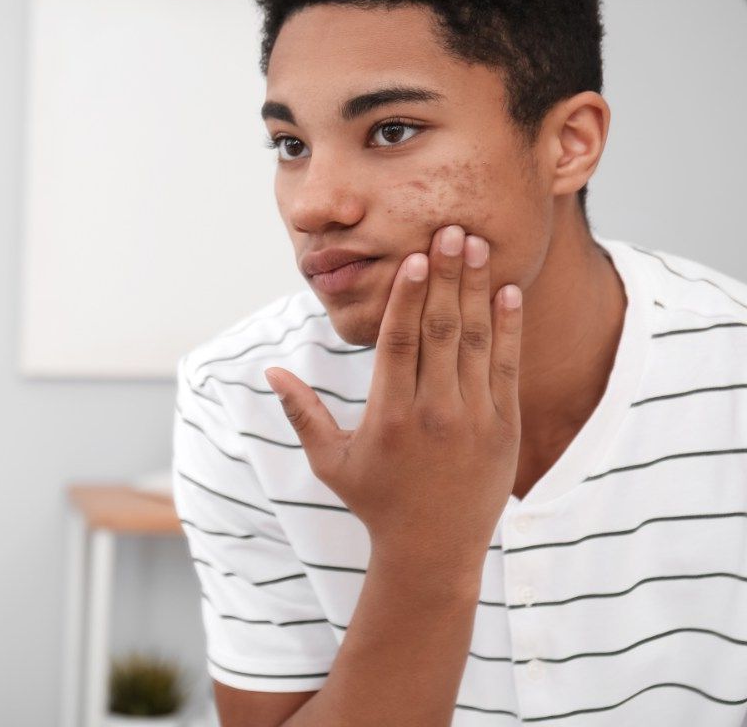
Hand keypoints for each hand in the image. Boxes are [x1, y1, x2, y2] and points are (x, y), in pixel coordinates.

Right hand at [265, 224, 522, 567]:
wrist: (434, 551)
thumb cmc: (375, 501)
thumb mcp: (329, 460)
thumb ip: (301, 412)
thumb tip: (271, 370)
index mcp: (389, 418)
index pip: (399, 344)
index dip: (407, 297)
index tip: (414, 256)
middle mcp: (434, 415)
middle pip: (440, 332)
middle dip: (446, 276)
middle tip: (451, 229)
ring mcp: (474, 420)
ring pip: (475, 342)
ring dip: (478, 290)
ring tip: (478, 246)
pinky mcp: (504, 428)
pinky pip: (506, 368)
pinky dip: (508, 328)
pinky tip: (509, 292)